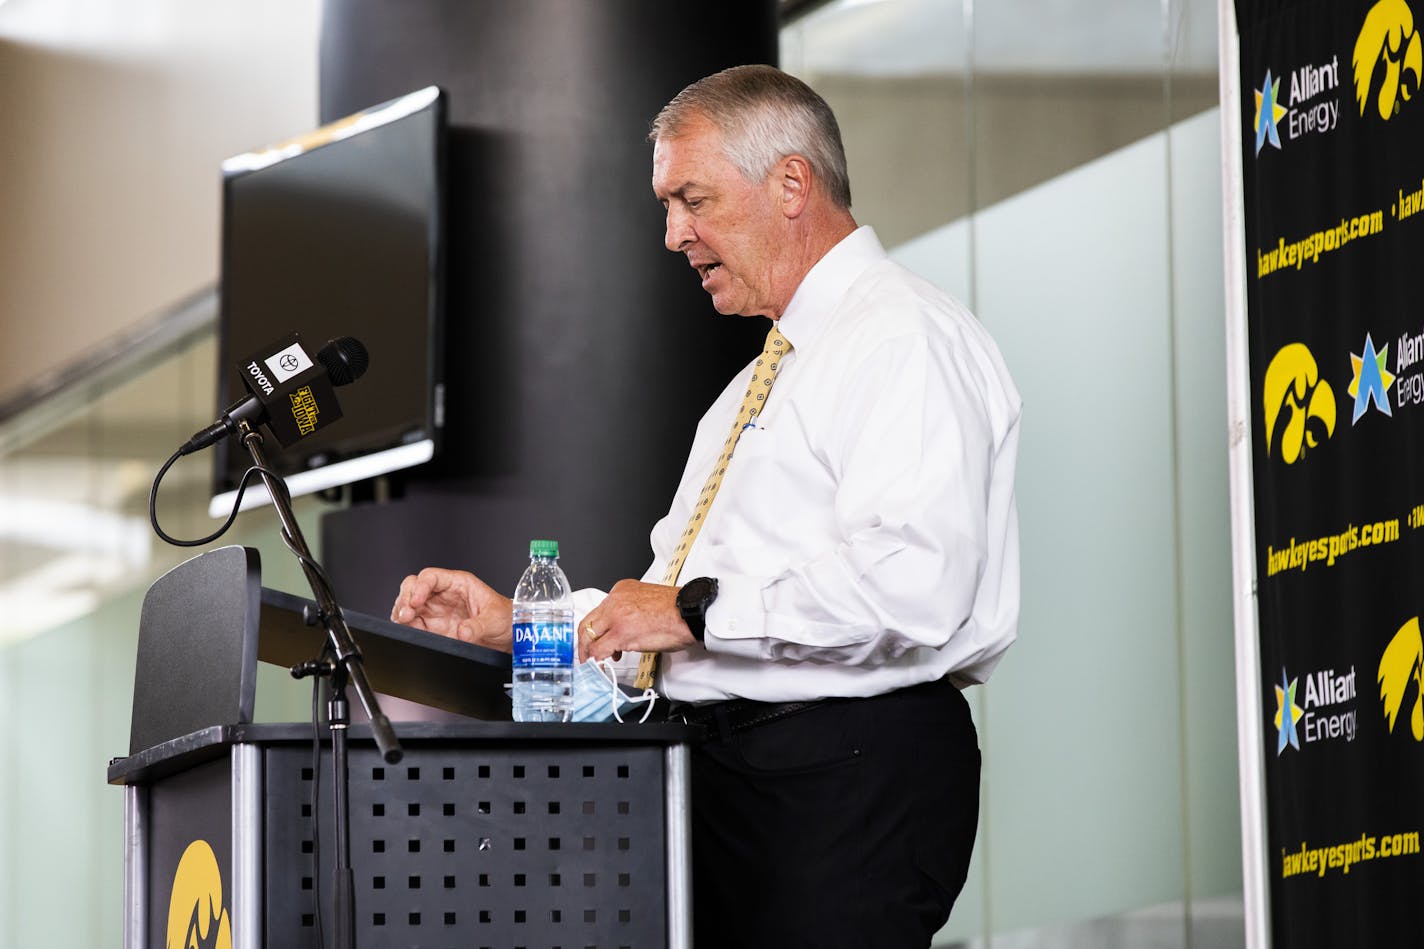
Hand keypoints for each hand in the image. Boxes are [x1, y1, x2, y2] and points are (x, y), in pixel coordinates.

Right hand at [391, 567, 512, 651]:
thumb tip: (463, 631)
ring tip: (404, 622)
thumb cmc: (504, 618)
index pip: (431, 577)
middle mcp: (444, 594)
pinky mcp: (433, 628)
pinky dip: (406, 626)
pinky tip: (408, 630)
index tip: (417, 601)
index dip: (420, 586)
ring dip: (402, 612)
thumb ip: (479, 626)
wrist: (508, 636)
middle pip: (414, 587)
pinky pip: (413, 624)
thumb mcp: (495, 619)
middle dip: (406, 598)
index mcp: (459, 584)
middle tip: (406, 614)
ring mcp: (437, 611)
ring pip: (409, 604)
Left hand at [579, 579, 695, 663]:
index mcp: (621, 590)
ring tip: (595, 662)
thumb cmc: (677, 610)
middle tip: (588, 655)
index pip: (598, 612)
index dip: (594, 630)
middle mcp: (616, 600)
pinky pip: (599, 649)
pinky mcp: (621, 632)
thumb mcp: (646, 602)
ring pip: (590, 636)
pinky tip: (600, 666)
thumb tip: (622, 630)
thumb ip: (629, 612)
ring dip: (589, 652)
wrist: (690, 612)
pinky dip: (596, 660)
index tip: (596, 640)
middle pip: (588, 624)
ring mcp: (616, 616)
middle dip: (585, 643)